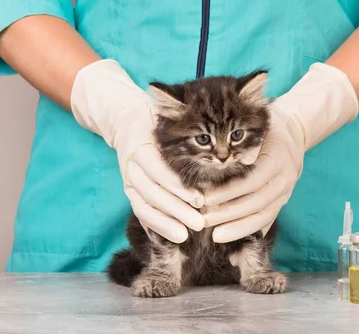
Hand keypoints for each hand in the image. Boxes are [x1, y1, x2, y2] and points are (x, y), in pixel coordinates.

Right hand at [71, 60, 203, 242]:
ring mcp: (128, 180)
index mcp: (141, 145)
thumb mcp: (169, 120)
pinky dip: (155, 226)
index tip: (200, 201)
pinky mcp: (129, 191)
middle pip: (152, 192)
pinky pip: (140, 212)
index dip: (179, 188)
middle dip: (177, 210)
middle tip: (200, 223)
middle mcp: (131, 165)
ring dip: (165, 223)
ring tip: (185, 236)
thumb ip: (191, 131)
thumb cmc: (158, 120)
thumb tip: (232, 150)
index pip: (159, 171)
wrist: (126, 121)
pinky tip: (171, 236)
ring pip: (144, 206)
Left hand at [203, 63, 358, 242]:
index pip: (251, 181)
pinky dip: (251, 232)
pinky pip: (268, 221)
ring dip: (238, 228)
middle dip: (228, 214)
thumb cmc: (266, 127)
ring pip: (263, 216)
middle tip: (203, 221)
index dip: (227, 192)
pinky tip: (234, 242)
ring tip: (216, 236)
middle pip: (256, 203)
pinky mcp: (283, 201)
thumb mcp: (257, 127)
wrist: (295, 132)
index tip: (204, 199)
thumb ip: (243, 145)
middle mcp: (285, 178)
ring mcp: (286, 192)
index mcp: (277, 158)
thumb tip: (221, 161)